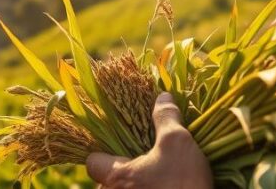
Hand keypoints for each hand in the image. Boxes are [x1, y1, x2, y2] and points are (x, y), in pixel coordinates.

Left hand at [86, 92, 212, 188]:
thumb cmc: (183, 184)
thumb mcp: (178, 143)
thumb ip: (166, 118)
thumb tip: (162, 97)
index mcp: (116, 178)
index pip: (92, 163)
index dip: (103, 153)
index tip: (121, 149)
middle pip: (107, 181)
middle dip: (124, 173)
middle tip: (146, 163)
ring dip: (136, 187)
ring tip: (158, 180)